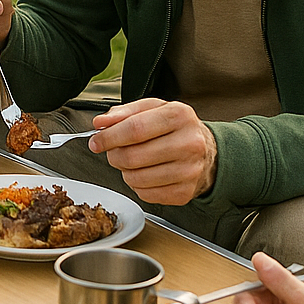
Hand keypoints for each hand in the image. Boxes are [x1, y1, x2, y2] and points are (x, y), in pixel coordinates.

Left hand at [88, 97, 217, 204]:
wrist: (207, 151)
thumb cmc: (175, 128)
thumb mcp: (153, 109)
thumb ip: (124, 112)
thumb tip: (100, 123)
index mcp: (179, 116)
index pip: (135, 129)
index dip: (109, 137)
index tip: (96, 141)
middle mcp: (189, 143)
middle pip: (133, 156)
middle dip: (114, 155)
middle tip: (114, 152)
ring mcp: (189, 170)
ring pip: (136, 178)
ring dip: (124, 171)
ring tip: (132, 161)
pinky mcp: (184, 192)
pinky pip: (145, 194)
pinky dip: (137, 185)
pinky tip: (145, 173)